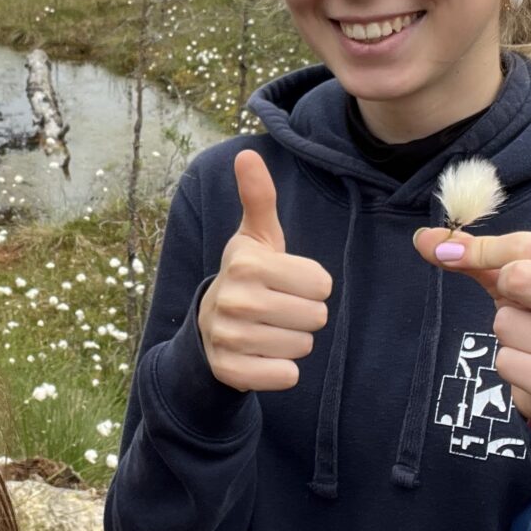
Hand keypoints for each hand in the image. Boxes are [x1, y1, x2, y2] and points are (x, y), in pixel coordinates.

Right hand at [196, 150, 333, 391]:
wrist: (208, 328)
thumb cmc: (247, 276)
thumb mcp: (255, 237)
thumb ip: (259, 197)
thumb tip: (247, 154)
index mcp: (247, 264)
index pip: (321, 283)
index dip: (311, 285)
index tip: (287, 283)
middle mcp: (235, 300)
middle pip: (316, 317)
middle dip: (304, 315)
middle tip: (278, 308)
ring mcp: (229, 338)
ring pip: (303, 347)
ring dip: (293, 341)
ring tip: (269, 329)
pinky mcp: (231, 371)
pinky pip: (286, 376)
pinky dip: (282, 370)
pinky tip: (262, 355)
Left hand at [412, 226, 530, 439]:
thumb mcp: (518, 284)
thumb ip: (477, 257)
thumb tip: (425, 239)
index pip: (528, 246)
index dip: (482, 249)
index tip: (450, 253)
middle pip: (520, 277)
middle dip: (502, 291)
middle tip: (515, 305)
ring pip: (506, 323)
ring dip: (505, 333)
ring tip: (529, 342)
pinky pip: (507, 361)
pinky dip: (508, 363)